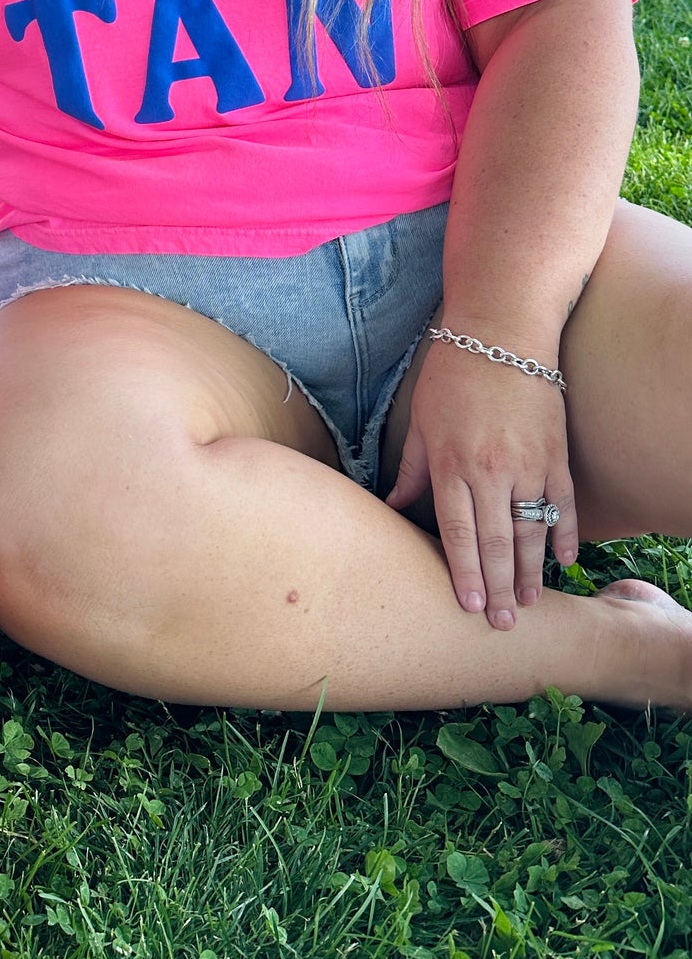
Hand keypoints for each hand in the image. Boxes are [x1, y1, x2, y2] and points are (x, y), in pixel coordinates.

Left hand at [386, 342, 577, 628]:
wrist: (500, 332)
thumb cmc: (451, 374)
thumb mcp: (420, 421)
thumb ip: (412, 469)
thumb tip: (392, 503)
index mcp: (452, 465)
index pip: (459, 534)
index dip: (464, 575)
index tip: (468, 608)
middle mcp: (491, 471)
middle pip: (496, 544)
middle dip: (498, 589)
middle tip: (503, 626)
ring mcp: (528, 464)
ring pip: (532, 532)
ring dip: (530, 572)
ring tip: (528, 604)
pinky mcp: (555, 453)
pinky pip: (564, 504)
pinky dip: (566, 534)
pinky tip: (565, 561)